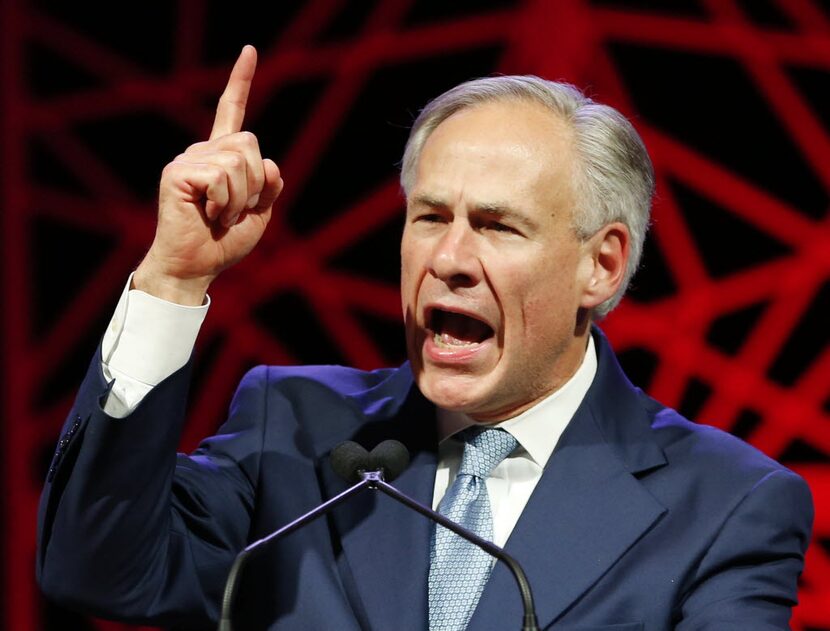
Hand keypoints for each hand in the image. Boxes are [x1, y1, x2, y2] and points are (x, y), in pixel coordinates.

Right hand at [134, 45, 282, 304]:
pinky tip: (210, 215)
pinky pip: (222, 177)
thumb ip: (268, 184)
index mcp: (220, 158)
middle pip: (250, 144)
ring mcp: (188, 160)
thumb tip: (269, 163)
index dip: (241, 82)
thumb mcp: (259, 211)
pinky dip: (226, 202)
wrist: (196, 266)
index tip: (250, 51)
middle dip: (255, 182)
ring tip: (222, 215)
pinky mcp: (178, 173)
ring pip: (239, 162)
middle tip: (235, 209)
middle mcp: (202, 152)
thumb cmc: (224, 242)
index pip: (231, 113)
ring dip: (241, 198)